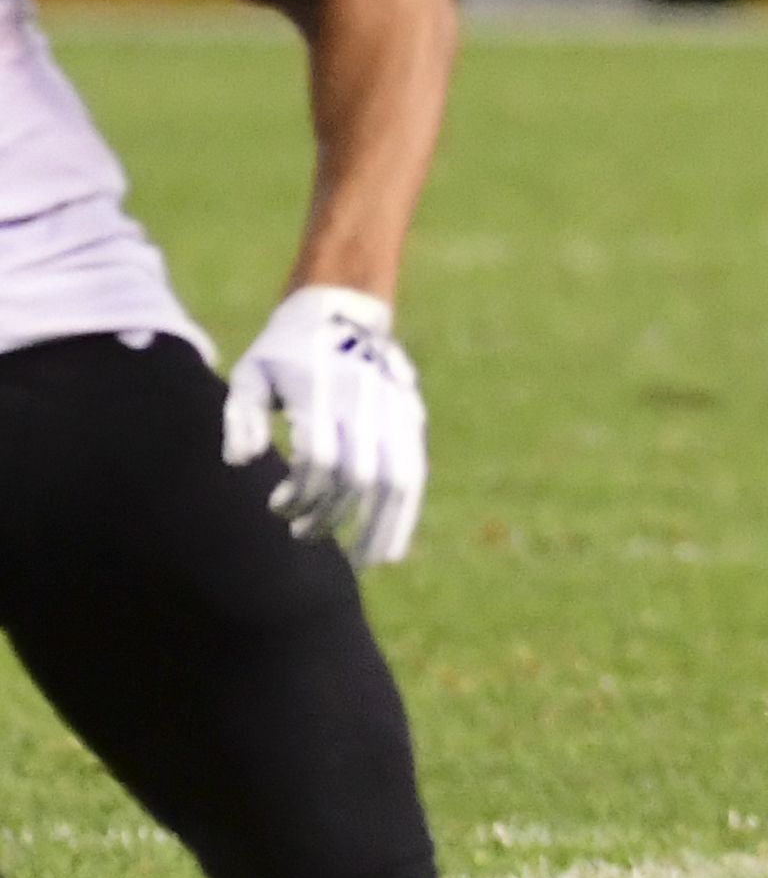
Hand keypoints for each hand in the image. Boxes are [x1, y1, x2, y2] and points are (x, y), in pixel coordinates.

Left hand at [222, 286, 427, 565]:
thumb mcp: (251, 374)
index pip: (318, 455)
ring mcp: (395, 409)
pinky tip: (391, 547)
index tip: (277, 507)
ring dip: (379, 527)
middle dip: (330, 513)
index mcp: (320, 388)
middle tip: (302, 535)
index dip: (299, 491)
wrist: (343, 314)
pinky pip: (415, 474)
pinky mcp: (412, 419)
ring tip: (363, 564)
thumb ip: (241, 418)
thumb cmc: (284, 353)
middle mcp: (364, 400)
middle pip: (356, 473)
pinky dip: (406, 515)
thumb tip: (242, 462)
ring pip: (396, 480)